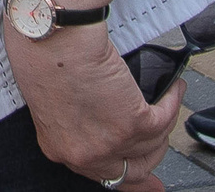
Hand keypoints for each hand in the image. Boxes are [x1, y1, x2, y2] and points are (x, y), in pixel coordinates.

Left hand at [7, 25, 175, 191]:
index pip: (100, 174)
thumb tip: (98, 120)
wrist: (51, 37)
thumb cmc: (41, 55)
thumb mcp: (49, 100)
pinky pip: (165, 120)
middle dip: (151, 158)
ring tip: (166, 99)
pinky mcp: (132, 123)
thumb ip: (74, 121)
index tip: (143, 182)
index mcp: (59, 146)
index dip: (125, 174)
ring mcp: (110, 143)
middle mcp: (84, 153)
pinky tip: (173, 89)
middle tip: (163, 149)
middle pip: (131, 171)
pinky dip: (172, 102)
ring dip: (164, 122)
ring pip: (153, 144)